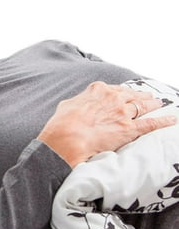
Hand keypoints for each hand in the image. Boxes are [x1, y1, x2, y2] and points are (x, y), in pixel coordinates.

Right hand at [38, 81, 176, 167]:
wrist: (66, 138)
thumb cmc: (61, 125)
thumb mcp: (66, 106)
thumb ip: (78, 103)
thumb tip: (79, 106)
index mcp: (97, 90)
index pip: (113, 89)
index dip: (119, 93)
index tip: (123, 95)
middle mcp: (113, 98)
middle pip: (132, 96)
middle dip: (141, 96)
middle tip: (148, 97)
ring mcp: (123, 113)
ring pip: (144, 106)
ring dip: (153, 105)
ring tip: (159, 104)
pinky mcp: (130, 129)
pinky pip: (151, 124)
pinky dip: (163, 121)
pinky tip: (172, 119)